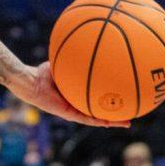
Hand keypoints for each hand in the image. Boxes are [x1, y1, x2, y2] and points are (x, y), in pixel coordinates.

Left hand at [10, 63, 130, 127]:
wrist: (32, 82)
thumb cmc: (45, 72)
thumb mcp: (66, 63)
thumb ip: (78, 57)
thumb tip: (93, 43)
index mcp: (78, 95)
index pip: (98, 99)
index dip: (111, 101)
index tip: (125, 99)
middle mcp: (77, 105)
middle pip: (101, 111)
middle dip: (116, 114)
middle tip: (131, 115)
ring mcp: (73, 111)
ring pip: (97, 119)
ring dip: (111, 121)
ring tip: (127, 122)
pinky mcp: (68, 114)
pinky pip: (86, 118)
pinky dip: (98, 120)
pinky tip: (109, 122)